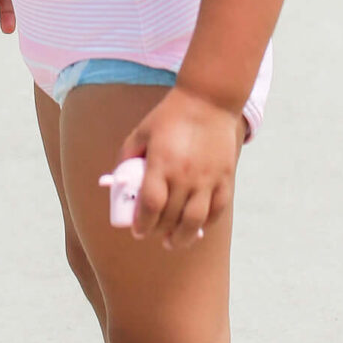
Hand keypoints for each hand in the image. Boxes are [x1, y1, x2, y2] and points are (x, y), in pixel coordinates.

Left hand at [120, 86, 241, 248]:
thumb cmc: (170, 116)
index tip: (137, 230)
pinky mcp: (225, 177)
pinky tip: (197, 227)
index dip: (142, 224)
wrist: (208, 100)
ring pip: (195, 221)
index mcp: (161, 163)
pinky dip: (207, 223)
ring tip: (175, 242)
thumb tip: (117, 181)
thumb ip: (127, 156)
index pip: (150, 205)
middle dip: (159, 231)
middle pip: (171, 217)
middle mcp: (185, 174)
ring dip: (183, 238)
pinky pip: (217, 210)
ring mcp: (208, 178)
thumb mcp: (142, 132)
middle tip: (153, 233)